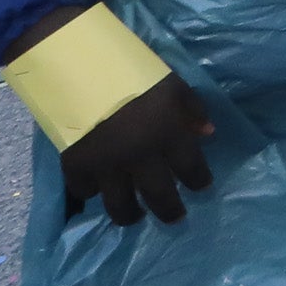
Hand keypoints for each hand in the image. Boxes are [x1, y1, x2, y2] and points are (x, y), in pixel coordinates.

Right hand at [53, 67, 214, 225]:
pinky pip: (86, 191)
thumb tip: (208, 134)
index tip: (202, 186)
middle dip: (171, 211)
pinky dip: (93, 192)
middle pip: (159, 197)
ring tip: (136, 215)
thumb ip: (192, 111)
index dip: (200, 181)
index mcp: (168, 134)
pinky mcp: (77, 166)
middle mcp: (140, 157)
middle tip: (176, 217)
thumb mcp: (172, 85)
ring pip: (121, 207)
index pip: (192, 169)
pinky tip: (99, 190)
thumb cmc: (134, 74)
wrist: (81, 68)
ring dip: (131, 214)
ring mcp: (107, 166)